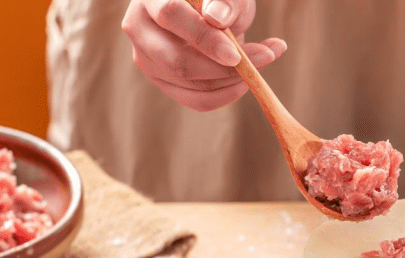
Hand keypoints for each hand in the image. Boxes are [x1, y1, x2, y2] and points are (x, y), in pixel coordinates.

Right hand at [122, 0, 286, 110]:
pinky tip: (248, 79)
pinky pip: (198, 100)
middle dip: (223, 69)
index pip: (171, 16)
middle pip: (177, 61)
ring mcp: (148, 59)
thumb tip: (217, 19)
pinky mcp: (164, 82)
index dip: (204, 38)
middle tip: (263, 58)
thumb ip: (224, 0)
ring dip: (234, 81)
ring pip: (191, 85)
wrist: (211, 11)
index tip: (236, 55)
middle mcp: (140, 29)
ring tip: (264, 59)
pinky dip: (228, 94)